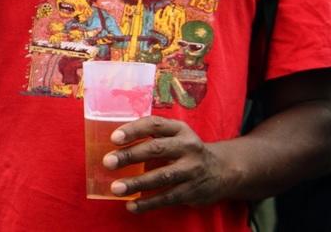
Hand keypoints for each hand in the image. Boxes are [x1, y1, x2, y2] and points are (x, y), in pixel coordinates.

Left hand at [101, 115, 228, 212]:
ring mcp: (191, 170)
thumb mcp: (177, 136)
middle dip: (130, 156)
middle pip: (156, 149)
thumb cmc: (187, 151)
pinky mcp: (191, 191)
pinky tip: (131, 206)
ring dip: (136, 183)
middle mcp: (188, 147)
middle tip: (108, 162)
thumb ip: (153, 137)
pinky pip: (167, 198)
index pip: (155, 124)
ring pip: (161, 177)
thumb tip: (115, 145)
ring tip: (116, 188)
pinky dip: (147, 203)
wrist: (222, 170)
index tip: (114, 138)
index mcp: (180, 130)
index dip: (134, 130)